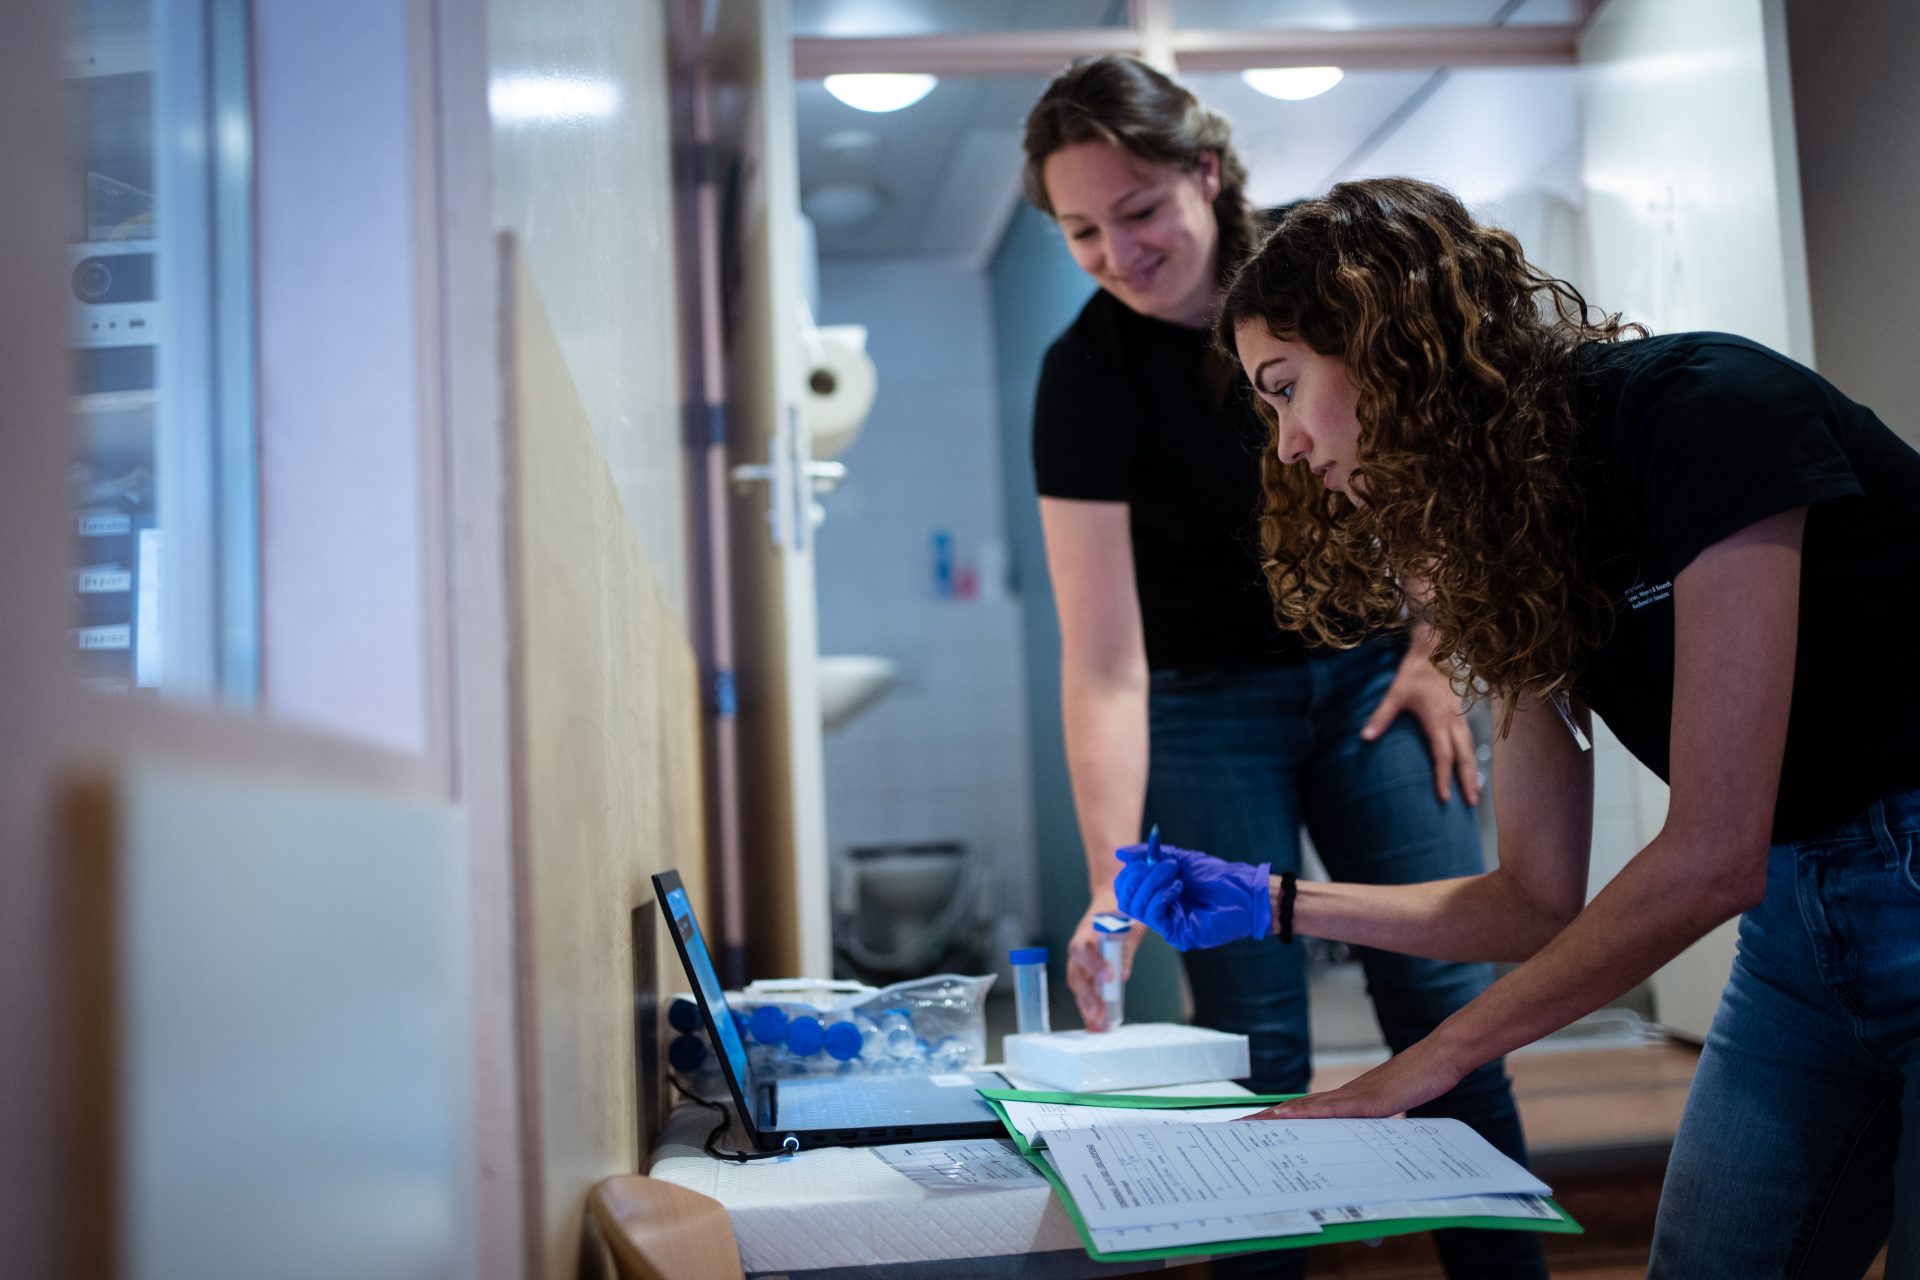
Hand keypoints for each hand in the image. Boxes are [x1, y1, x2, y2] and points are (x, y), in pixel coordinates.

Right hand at [1066, 895, 1144, 1030]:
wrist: (1113, 899)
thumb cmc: (1122, 908)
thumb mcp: (1130, 922)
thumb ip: (1125, 948)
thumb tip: (1122, 976)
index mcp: (1088, 929)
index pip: (1081, 947)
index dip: (1092, 963)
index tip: (1110, 977)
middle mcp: (1080, 946)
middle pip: (1076, 974)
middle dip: (1087, 998)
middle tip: (1099, 1017)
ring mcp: (1082, 958)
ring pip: (1079, 985)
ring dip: (1087, 1007)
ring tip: (1097, 1027)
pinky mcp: (1088, 967)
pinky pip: (1086, 988)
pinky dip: (1091, 1005)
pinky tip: (1098, 1022)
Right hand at [1114, 842, 1270, 950]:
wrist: (1243, 893)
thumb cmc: (1216, 877)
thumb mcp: (1179, 858)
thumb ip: (1149, 855)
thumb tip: (1119, 853)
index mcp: (1156, 892)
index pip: (1124, 887)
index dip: (1129, 871)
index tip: (1147, 858)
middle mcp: (1157, 909)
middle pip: (1125, 897)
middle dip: (1139, 876)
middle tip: (1164, 865)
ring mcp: (1165, 923)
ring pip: (1136, 906)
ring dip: (1152, 883)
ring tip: (1174, 873)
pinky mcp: (1175, 933)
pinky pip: (1152, 915)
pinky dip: (1161, 896)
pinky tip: (1178, 887)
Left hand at [1240, 1039, 1468, 1120]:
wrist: (1440, 1057)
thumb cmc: (1419, 1080)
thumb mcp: (1393, 1109)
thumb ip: (1375, 1122)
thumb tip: (1365, 1138)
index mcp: (1347, 1101)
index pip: (1305, 1112)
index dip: (1278, 1120)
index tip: (1254, 1129)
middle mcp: (1343, 1095)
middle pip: (1296, 1109)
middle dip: (1265, 1120)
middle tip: (1235, 1128)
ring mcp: (1354, 1096)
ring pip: (1306, 1109)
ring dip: (1276, 1118)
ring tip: (1249, 1126)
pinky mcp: (1368, 1101)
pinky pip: (1331, 1109)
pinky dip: (1306, 1114)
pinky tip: (1286, 1117)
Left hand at [1362, 641, 1479, 805]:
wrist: (1434, 649)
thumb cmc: (1414, 671)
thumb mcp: (1395, 692)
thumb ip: (1381, 716)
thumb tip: (1364, 738)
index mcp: (1438, 719)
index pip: (1443, 754)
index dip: (1444, 776)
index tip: (1443, 797)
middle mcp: (1453, 721)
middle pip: (1464, 756)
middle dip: (1467, 780)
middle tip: (1471, 804)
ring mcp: (1460, 717)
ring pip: (1471, 749)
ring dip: (1473, 771)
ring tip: (1475, 792)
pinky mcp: (1461, 713)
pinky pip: (1470, 740)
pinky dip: (1472, 757)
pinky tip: (1471, 767)